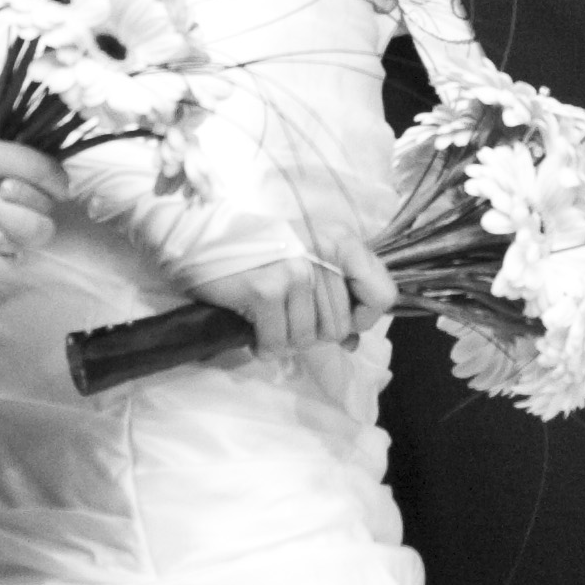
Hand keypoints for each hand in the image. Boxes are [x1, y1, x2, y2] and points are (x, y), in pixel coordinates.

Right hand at [188, 228, 394, 359]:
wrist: (201, 238)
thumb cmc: (257, 252)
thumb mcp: (307, 260)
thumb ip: (335, 296)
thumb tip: (353, 342)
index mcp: (341, 241)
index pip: (383, 294)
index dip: (363, 318)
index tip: (341, 320)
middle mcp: (323, 252)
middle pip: (339, 327)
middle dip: (311, 334)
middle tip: (285, 318)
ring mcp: (295, 270)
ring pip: (307, 340)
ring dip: (284, 340)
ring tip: (267, 319)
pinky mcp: (266, 289)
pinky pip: (278, 342)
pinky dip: (264, 345)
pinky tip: (253, 328)